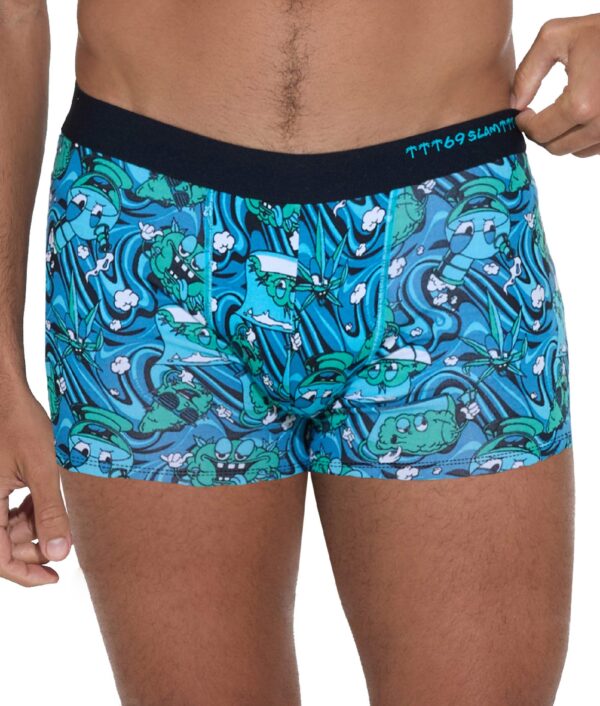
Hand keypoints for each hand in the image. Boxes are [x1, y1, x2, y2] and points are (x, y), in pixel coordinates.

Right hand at [0, 388, 71, 586]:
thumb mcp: (42, 469)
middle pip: (3, 544)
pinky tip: (41, 496)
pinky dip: (25, 511)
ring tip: (52, 507)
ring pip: (5, 529)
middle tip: (63, 537)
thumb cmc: (21, 424)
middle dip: (33, 545)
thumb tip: (59, 554)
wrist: (7, 395)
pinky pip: (4, 510)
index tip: (52, 577)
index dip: (24, 573)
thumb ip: (50, 512)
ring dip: (31, 527)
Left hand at [511, 14, 599, 156]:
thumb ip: (527, 72)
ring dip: (562, 136)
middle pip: (555, 147)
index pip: (539, 133)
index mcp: (582, 104)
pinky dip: (583, 136)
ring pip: (575, 151)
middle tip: (536, 116)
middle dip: (541, 133)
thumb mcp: (557, 37)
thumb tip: (514, 105)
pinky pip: (595, 147)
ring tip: (560, 111)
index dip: (525, 124)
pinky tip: (581, 114)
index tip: (523, 113)